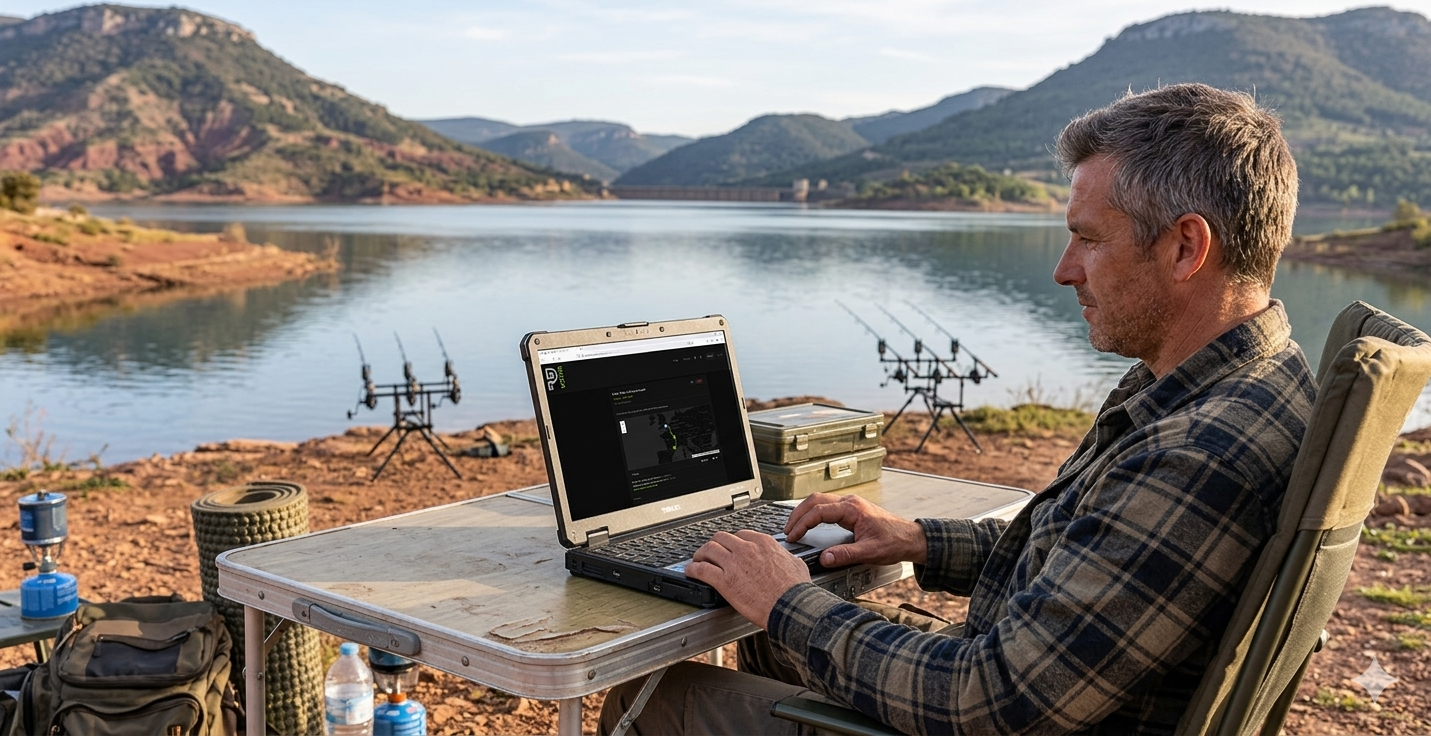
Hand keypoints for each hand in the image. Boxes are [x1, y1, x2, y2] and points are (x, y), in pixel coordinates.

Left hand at [686, 530, 810, 628]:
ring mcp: (734, 563)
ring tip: (697, 560)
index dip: (731, 542)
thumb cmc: (795, 590)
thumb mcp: (796, 565)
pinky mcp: (724, 581)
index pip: (740, 535)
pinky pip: (701, 569)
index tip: (729, 548)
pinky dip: (693, 569)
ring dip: (700, 554)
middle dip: (714, 544)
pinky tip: (691, 572)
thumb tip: (790, 559)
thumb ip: (788, 558)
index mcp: (763, 543)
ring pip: (708, 549)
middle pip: (721, 538)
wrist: (790, 607)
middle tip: (710, 552)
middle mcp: (746, 549)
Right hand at [785, 493, 927, 567]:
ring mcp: (851, 505)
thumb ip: (845, 555)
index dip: (802, 524)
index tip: (793, 536)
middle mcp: (850, 503)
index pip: (818, 511)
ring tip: (795, 527)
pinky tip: (810, 523)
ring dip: (805, 512)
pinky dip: (814, 513)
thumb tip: (824, 558)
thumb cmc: (895, 542)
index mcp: (852, 509)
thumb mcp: (870, 552)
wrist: (911, 538)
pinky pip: (827, 506)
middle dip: (798, 514)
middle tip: (787, 530)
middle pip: (815, 500)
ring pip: (820, 501)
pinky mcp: (852, 510)